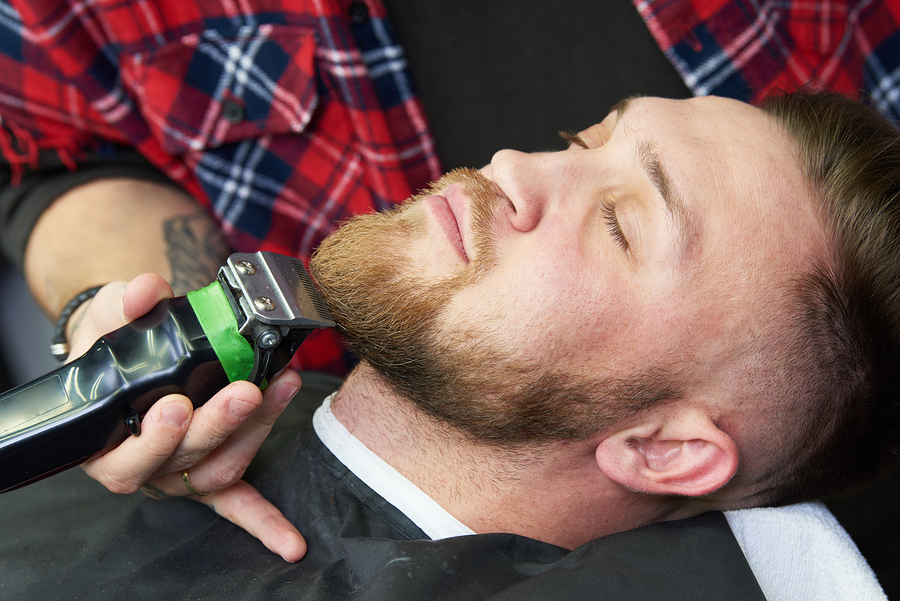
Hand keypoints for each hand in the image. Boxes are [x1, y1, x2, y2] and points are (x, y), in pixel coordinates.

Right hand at [67, 274, 306, 561]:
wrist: (128, 355)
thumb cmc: (117, 346)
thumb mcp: (111, 317)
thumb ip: (126, 303)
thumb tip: (147, 291)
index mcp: (107, 442)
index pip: (127, 454)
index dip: (154, 435)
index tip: (175, 403)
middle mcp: (146, 468)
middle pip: (185, 459)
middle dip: (219, 425)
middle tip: (246, 390)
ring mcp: (182, 476)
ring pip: (221, 469)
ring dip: (256, 433)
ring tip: (281, 387)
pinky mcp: (212, 475)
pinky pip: (237, 504)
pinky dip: (264, 523)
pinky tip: (291, 544)